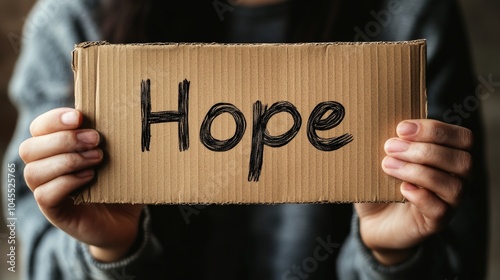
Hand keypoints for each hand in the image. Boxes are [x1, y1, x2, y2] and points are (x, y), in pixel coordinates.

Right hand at [19, 108, 143, 261]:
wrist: (127, 220)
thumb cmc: (121, 182)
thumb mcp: (120, 156)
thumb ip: (115, 136)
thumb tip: (127, 112)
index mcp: (56, 149)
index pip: (39, 127)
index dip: (54, 119)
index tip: (80, 116)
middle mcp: (45, 169)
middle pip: (30, 147)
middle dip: (63, 139)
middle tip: (96, 139)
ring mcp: (47, 191)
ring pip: (34, 171)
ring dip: (67, 160)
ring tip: (98, 158)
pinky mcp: (55, 212)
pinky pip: (44, 195)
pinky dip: (66, 182)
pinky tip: (90, 177)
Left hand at [355, 119, 471, 264]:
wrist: (372, 218)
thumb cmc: (380, 181)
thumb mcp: (383, 156)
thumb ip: (390, 139)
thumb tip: (377, 116)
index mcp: (450, 155)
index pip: (462, 138)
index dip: (436, 130)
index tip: (401, 128)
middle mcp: (457, 179)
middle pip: (462, 160)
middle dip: (424, 151)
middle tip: (390, 147)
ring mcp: (449, 203)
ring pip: (453, 185)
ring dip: (418, 171)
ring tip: (387, 165)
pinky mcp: (435, 223)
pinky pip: (440, 210)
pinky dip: (421, 196)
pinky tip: (401, 189)